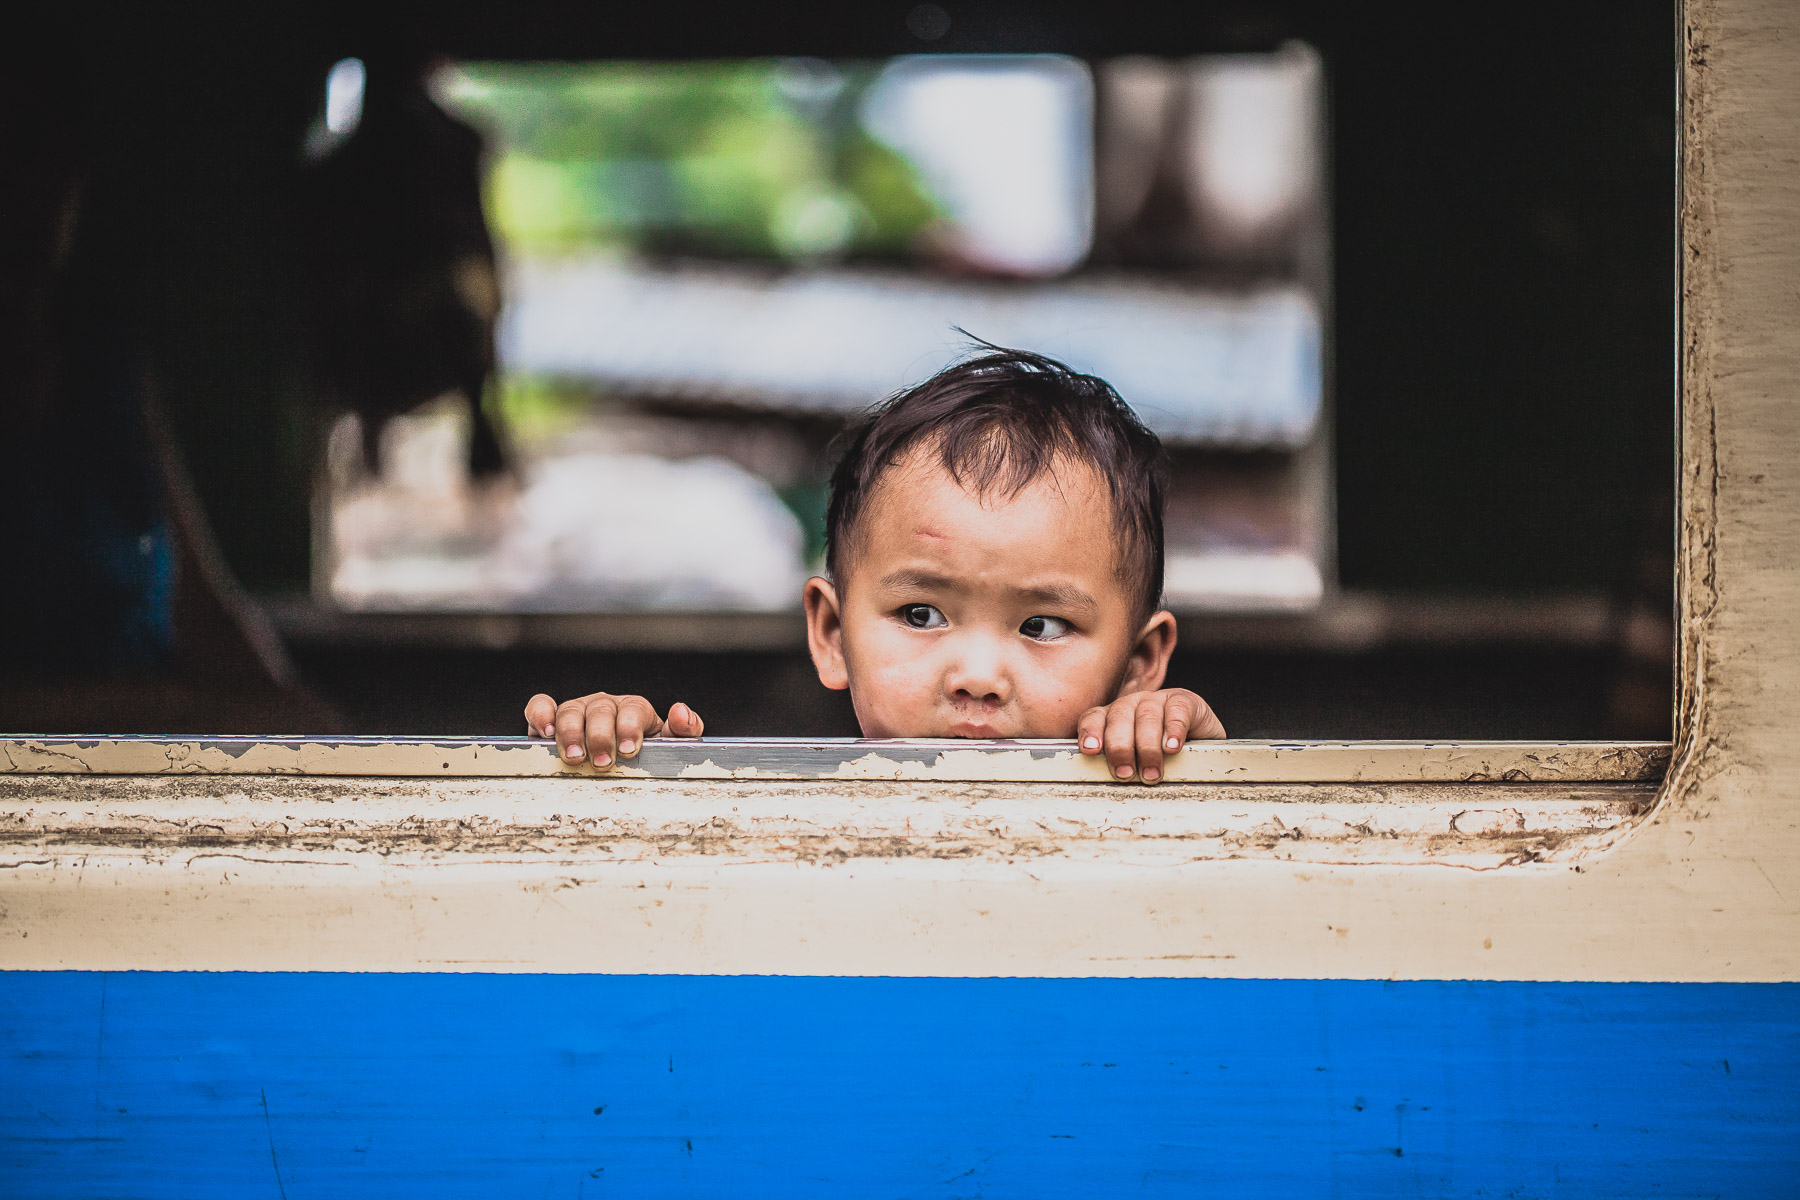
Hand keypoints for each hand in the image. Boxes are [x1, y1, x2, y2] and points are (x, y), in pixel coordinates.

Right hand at [523, 692, 704, 767]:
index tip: (630, 749)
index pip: (633, 708)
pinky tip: (545, 732)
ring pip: (570, 710)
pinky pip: (540, 707)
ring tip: (575, 757)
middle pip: (600, 710)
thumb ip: (684, 732)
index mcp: (633, 710)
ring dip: (571, 732)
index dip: (630, 726)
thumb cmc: (645, 755)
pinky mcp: (549, 721)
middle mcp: (604, 707)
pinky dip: (540, 714)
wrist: (617, 767)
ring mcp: (577, 712)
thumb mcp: (671, 746)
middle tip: (603, 762)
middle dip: (601, 736)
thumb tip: (681, 712)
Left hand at [1076, 688, 1224, 782]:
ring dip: (1147, 748)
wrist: (1204, 742)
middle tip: (1125, 774)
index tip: (1090, 750)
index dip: (1090, 732)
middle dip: (1120, 748)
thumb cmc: (1164, 757)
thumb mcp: (1137, 761)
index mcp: (1114, 716)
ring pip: (1146, 717)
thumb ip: (1119, 765)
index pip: (1094, 718)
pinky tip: (1171, 747)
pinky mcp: (1185, 701)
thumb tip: (1102, 783)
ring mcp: (1158, 700)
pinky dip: (1173, 730)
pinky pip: (1176, 711)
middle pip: (1119, 718)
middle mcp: (1132, 704)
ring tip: (1151, 773)